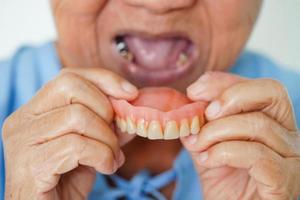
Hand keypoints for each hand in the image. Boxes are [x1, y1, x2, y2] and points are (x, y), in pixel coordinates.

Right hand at [2, 68, 137, 199]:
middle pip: (70, 87)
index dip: (103, 79)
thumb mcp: (92, 144)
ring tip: (111, 158)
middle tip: (114, 136)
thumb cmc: (68, 179)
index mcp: (35, 111)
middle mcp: (22, 120)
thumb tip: (133, 106)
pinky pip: (77, 146)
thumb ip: (109, 124)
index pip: (69, 76)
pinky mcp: (30, 164)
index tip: (131, 93)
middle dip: (105, 109)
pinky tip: (105, 168)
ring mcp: (22, 141)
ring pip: (77, 116)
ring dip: (106, 139)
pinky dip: (102, 156)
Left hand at [182, 72, 299, 199]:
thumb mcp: (208, 147)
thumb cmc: (224, 183)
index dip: (224, 82)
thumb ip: (200, 126)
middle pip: (272, 92)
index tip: (194, 91)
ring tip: (198, 145)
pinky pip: (258, 155)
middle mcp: (287, 136)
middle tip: (205, 113)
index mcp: (272, 123)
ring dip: (217, 131)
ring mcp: (290, 159)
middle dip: (231, 96)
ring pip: (259, 124)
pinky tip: (207, 160)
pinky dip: (225, 152)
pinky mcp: (285, 181)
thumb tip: (187, 107)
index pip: (258, 87)